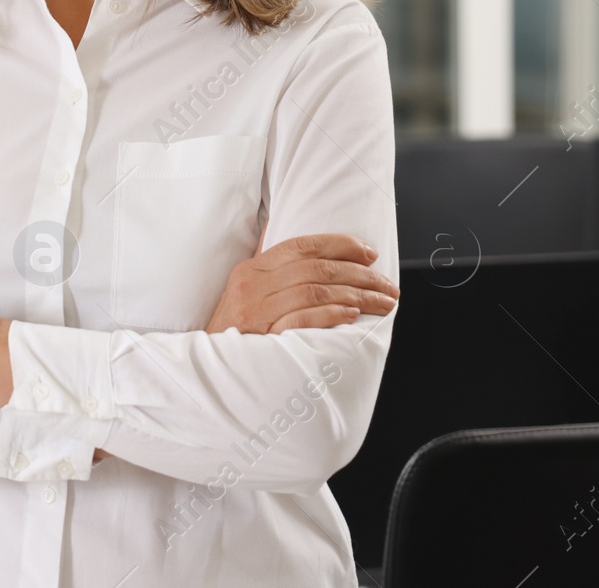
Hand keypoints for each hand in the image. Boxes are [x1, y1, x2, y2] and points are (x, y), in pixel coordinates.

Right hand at [205, 234, 397, 334]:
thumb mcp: (244, 290)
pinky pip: (303, 319)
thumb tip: (287, 229)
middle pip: (316, 269)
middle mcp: (252, 285)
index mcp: (251, 269)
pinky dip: (332, 315)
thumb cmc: (234, 330)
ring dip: (358, 296)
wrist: (211, 369)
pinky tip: (354, 316)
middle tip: (387, 285)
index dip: (341, 245)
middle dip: (361, 275)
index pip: (302, 246)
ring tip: (383, 303)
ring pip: (315, 291)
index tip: (370, 253)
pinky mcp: (263, 337)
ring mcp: (256, 312)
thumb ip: (269, 264)